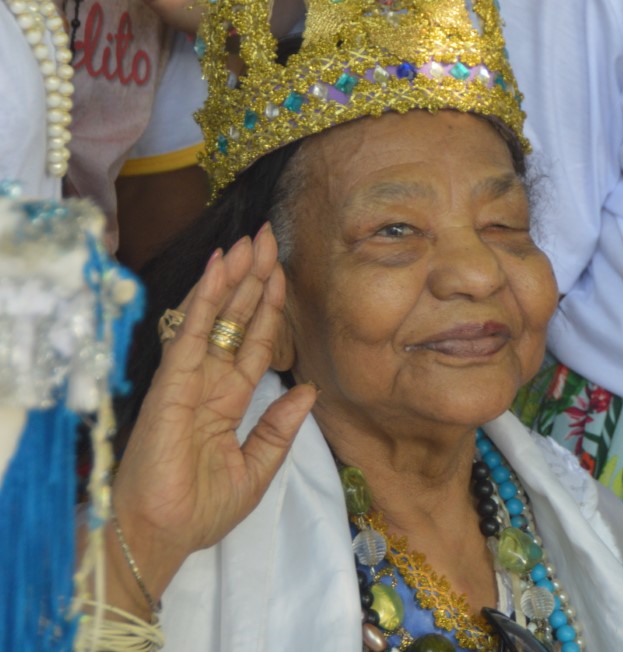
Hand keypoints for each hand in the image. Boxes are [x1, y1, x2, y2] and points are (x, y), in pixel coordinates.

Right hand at [108, 225, 315, 609]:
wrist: (164, 535)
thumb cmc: (202, 510)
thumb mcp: (258, 469)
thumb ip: (280, 428)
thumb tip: (308, 390)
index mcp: (229, 401)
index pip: (256, 343)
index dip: (270, 308)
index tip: (283, 272)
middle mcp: (210, 383)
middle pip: (237, 320)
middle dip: (253, 279)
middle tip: (268, 236)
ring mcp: (189, 380)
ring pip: (215, 317)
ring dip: (233, 278)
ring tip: (249, 240)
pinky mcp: (171, 384)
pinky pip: (192, 334)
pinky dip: (206, 300)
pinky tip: (219, 270)